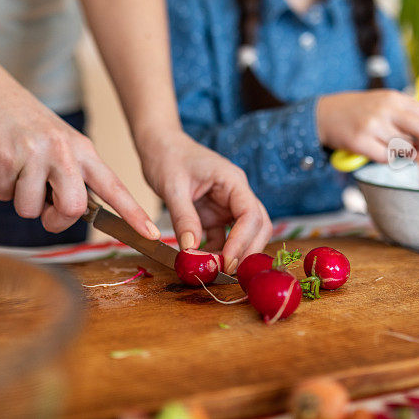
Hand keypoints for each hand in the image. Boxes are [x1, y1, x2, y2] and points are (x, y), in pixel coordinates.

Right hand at [0, 83, 158, 239]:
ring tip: (21, 175)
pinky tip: (3, 164)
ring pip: (30, 209)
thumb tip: (73, 214)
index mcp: (84, 152)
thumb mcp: (65, 146)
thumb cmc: (32, 128)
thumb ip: (75, 178)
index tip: (152, 234)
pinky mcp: (6, 157)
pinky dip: (1, 187)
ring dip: (21, 201)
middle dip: (55, 219)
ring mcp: (36, 153)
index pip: (115, 187)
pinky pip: (4, 195)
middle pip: (72, 208)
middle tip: (45, 207)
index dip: (134, 214)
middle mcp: (65, 152)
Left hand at [137, 131, 271, 273]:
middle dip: (247, 250)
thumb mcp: (172, 187)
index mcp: (232, 181)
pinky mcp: (215, 214)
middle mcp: (236, 194)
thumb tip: (191, 249)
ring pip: (245, 234)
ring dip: (235, 253)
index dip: (243, 241)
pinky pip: (224, 237)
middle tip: (228, 273)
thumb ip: (184, 218)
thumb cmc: (168, 157)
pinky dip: (218, 251)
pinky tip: (205, 261)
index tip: (227, 261)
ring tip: (216, 271)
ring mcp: (227, 205)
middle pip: (258, 226)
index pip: (250, 214)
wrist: (160, 145)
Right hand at [316, 90, 418, 162]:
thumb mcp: (381, 101)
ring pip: (404, 147)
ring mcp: (372, 126)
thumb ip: (404, 111)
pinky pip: (387, 158)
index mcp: (393, 97)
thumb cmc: (355, 110)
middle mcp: (384, 109)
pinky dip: (387, 159)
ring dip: (401, 152)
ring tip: (389, 146)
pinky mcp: (360, 142)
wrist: (323, 115)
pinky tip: (379, 151)